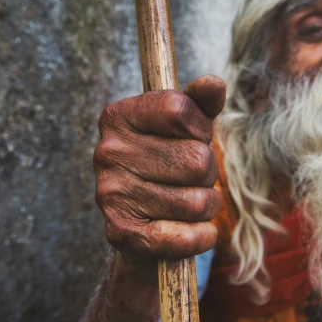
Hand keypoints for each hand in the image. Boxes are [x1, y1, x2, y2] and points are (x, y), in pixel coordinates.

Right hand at [94, 75, 225, 263]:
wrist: (139, 223)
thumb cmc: (168, 162)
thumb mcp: (184, 126)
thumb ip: (200, 102)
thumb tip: (214, 84)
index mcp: (118, 116)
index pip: (179, 108)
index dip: (200, 127)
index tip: (193, 137)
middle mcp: (108, 153)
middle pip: (197, 159)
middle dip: (208, 172)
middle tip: (192, 178)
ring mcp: (111, 194)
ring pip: (198, 201)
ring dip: (206, 206)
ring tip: (188, 202)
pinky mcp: (122, 234)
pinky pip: (188, 237)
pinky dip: (201, 236)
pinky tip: (189, 229)